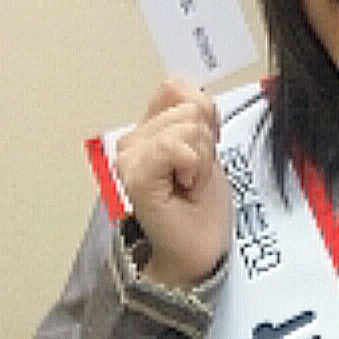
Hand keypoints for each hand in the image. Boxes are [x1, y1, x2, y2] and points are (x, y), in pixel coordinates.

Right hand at [115, 79, 232, 287]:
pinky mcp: (134, 175)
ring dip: (201, 159)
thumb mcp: (209, 150)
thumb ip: (199, 116)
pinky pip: (172, 147)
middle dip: (206, 142)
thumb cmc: (202, 211)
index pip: (175, 87)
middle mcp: (132, 142)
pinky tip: (186, 187)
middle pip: (187, 107)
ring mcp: (130, 158)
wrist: (199, 251)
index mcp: (148, 131)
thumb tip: (196, 95)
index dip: (204, 115)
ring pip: (185, 127)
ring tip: (190, 183)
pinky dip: (193, 167)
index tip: (204, 149)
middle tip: (195, 175)